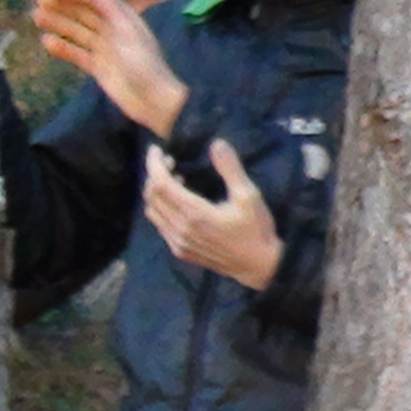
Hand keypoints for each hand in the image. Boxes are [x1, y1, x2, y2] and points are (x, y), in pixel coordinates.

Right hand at [31, 0, 188, 136]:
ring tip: (37, 17)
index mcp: (125, 18)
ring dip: (58, 23)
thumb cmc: (145, 65)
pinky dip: (62, 48)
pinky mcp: (98, 67)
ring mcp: (105, 49)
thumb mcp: (129, 34)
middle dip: (63, 5)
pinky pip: (77, 54)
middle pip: (84, 13)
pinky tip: (47, 42)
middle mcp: (113, 30)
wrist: (153, 101)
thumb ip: (112, 10)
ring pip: (77, 32)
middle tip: (39, 0)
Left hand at [142, 141, 281, 289]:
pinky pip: (160, 225)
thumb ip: (230, 169)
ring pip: (152, 211)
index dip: (154, 164)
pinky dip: (161, 208)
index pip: (161, 184)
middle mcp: (180, 229)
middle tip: (168, 161)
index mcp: (195, 213)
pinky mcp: (180, 251)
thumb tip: (217, 143)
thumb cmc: (256, 230)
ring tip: (173, 180)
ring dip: (155, 192)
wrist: (259, 266)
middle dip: (154, 174)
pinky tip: (178, 203)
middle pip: (151, 196)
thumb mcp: (249, 196)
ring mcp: (178, 242)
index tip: (156, 149)